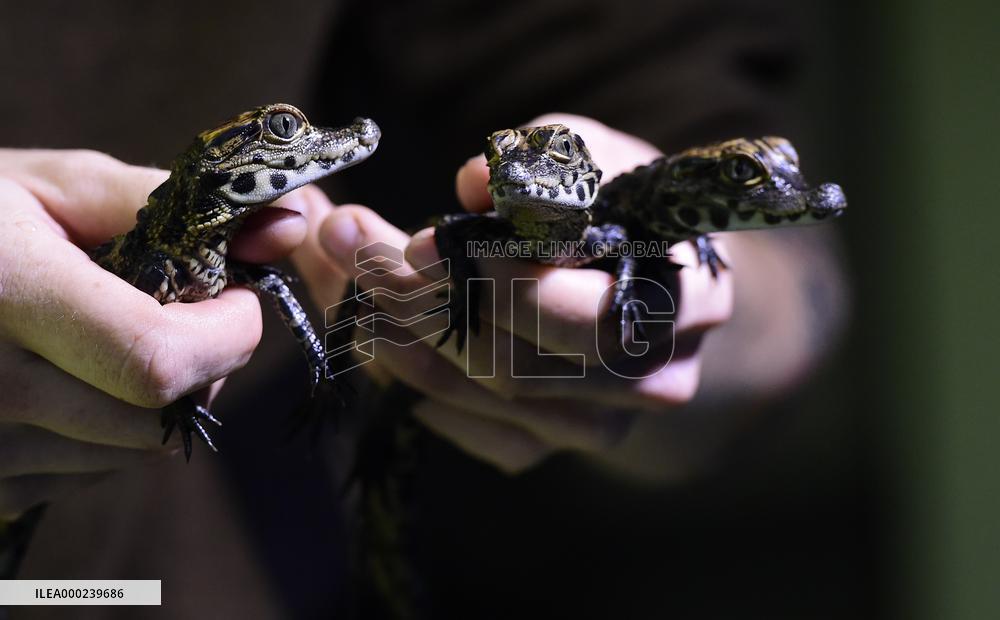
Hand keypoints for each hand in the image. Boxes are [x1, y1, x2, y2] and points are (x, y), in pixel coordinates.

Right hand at [0, 149, 307, 518]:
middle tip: (191, 320)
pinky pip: (85, 476)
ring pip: (130, 453)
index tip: (237, 301)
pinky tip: (74, 381)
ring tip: (116, 342)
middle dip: (205, 369)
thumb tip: (285, 227)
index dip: (226, 336)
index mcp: (4, 292)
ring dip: (158, 402)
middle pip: (154, 417)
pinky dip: (107, 432)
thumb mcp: (53, 187)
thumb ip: (169, 205)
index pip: (158, 358)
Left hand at [295, 114, 732, 472]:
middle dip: (419, 304)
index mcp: (685, 303)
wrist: (651, 286)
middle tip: (346, 242)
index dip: (493, 282)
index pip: (582, 315)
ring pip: (481, 398)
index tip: (417, 241)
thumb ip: (547, 161)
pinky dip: (414, 382)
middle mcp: (650, 379)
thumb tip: (476, 181)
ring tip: (343, 275)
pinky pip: (467, 427)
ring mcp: (598, 424)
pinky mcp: (549, 444)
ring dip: (398, 338)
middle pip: (517, 365)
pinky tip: (377, 330)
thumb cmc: (623, 208)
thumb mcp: (599, 161)